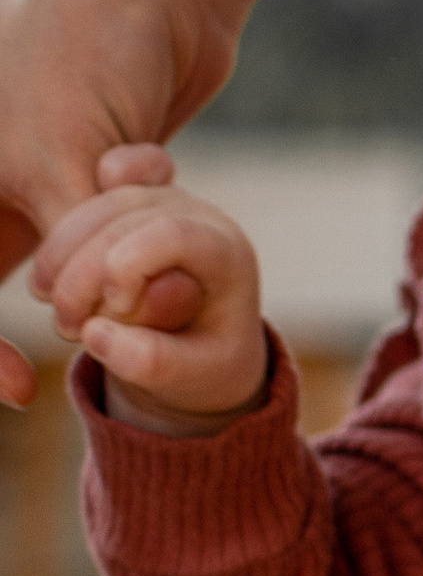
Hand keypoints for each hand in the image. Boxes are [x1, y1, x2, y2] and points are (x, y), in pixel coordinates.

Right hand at [0, 0, 235, 405]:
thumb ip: (71, 254)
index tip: (22, 387)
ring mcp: (20, 170)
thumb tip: (75, 330)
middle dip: (33, 316)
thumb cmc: (88, 38)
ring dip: (95, 269)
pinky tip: (153, 166)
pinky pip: (93, 232)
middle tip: (55, 377)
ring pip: (50, 261)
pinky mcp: (74, 169)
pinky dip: (127, 227)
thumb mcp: (62, 157)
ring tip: (136, 262)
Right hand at [43, 170, 266, 433]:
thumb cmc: (206, 358)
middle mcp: (193, 212)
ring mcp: (156, 201)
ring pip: (93, 211)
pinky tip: (44, 290)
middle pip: (123, 220)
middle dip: (83, 277)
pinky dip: (56, 249)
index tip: (112, 309)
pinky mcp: (125, 203)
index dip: (128, 265)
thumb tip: (96, 335)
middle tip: (66, 331)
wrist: (204, 341)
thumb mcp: (194, 374)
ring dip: (61, 263)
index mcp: (225, 249)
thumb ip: (155, 361)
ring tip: (60, 319)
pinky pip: (79, 212)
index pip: (172, 234)